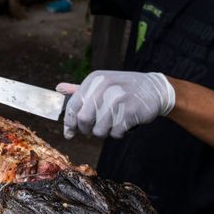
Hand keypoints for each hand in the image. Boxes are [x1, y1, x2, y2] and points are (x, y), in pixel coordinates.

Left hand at [56, 71, 175, 139]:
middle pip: (84, 120)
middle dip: (87, 130)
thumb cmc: (124, 88)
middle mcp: (104, 87)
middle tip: (94, 130)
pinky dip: (118, 134)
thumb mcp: (102, 83)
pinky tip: (125, 124)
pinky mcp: (130, 111)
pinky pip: (115, 133)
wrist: (156, 89)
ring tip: (113, 124)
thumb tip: (58, 88)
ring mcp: (118, 99)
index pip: (73, 106)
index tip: (69, 133)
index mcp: (94, 80)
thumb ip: (80, 89)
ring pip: (99, 130)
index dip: (69, 123)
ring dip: (105, 133)